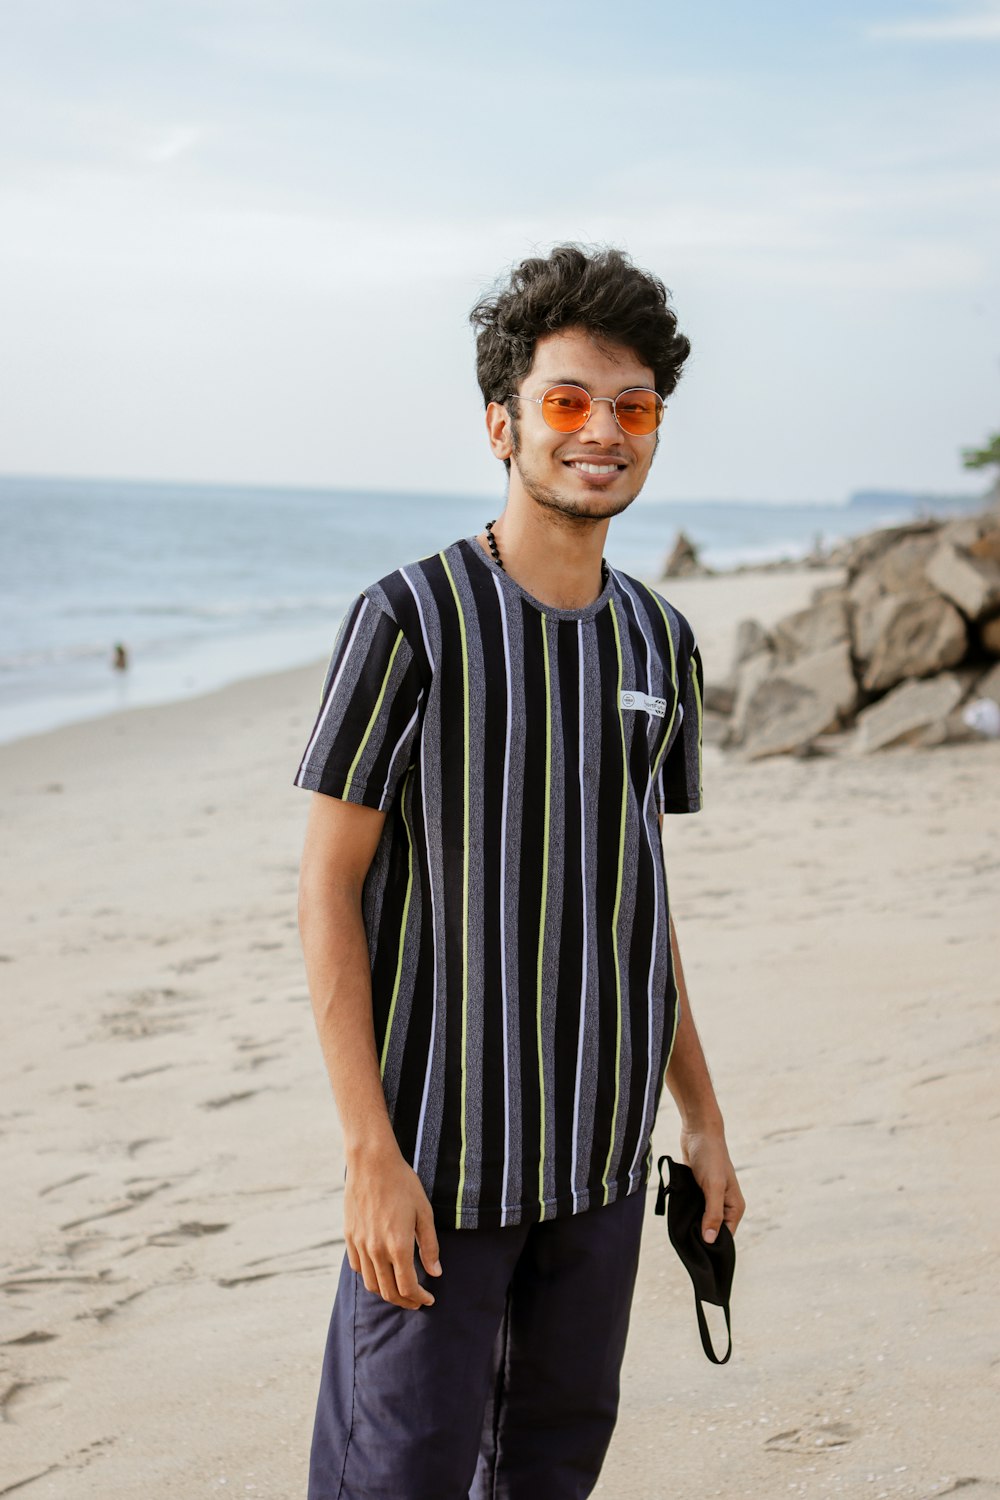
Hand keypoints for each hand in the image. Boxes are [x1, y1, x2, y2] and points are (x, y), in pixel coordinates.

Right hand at [343, 1144, 441, 1309]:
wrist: (372, 1163)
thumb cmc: (403, 1184)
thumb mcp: (424, 1212)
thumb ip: (429, 1246)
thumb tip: (435, 1273)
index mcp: (398, 1246)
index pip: (408, 1287)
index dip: (420, 1298)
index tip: (429, 1300)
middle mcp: (376, 1250)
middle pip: (389, 1291)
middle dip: (405, 1301)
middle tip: (417, 1301)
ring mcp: (360, 1244)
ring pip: (372, 1284)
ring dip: (387, 1292)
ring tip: (400, 1289)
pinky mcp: (349, 1236)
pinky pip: (358, 1267)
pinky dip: (370, 1277)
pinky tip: (381, 1271)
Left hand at [680, 1124, 744, 1243]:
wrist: (698, 1132)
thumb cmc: (710, 1156)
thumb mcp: (713, 1186)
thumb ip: (713, 1213)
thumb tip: (710, 1241)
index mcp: (735, 1207)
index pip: (726, 1237)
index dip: (712, 1244)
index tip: (696, 1249)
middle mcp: (725, 1205)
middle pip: (712, 1230)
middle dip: (699, 1234)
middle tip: (683, 1238)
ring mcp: (711, 1199)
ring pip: (701, 1221)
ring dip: (691, 1223)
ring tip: (678, 1227)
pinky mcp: (698, 1192)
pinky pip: (692, 1209)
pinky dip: (685, 1212)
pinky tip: (676, 1214)